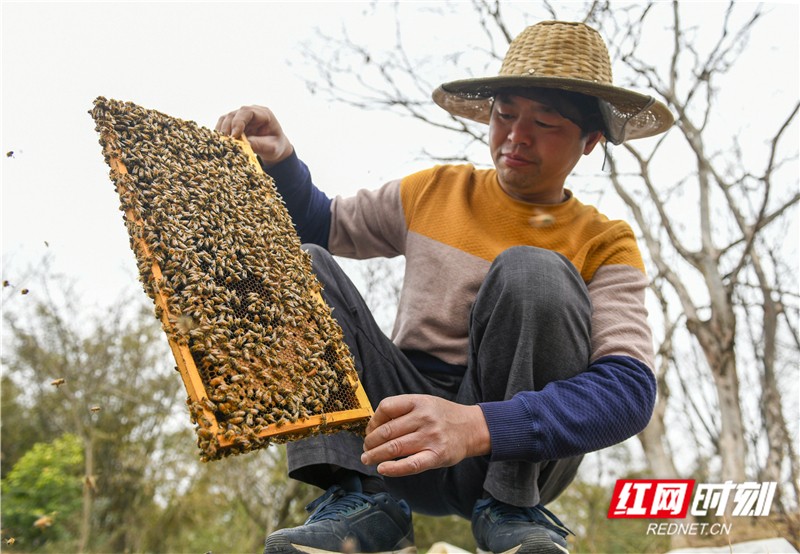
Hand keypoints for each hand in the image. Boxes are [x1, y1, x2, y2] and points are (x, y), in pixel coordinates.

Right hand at [215, 105, 293, 165]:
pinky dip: (219, 133)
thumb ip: (260, 145)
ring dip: (221, 131)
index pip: (247, 112)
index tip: (235, 136)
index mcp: (263, 114)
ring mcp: (241, 116)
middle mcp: (250, 112)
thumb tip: (245, 144)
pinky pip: (222, 125)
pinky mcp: (234, 123)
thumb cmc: (275, 146)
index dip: (238, 122)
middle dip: (228, 128)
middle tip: (226, 142)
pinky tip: (220, 143)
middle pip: (233, 114)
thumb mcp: (272, 148)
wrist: (273, 147)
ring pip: (225, 118)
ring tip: (222, 144)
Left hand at [360, 394, 490, 476]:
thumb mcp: (424, 402)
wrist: (473, 428)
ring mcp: (430, 438)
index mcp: (419, 401)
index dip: (373, 421)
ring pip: (394, 448)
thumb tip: (374, 426)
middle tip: (366, 448)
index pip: (386, 407)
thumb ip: (402, 410)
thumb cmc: (443, 416)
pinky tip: (382, 468)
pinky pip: (410, 465)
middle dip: (370, 442)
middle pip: (387, 431)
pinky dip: (393, 469)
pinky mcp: (436, 456)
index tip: (370, 430)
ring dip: (375, 455)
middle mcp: (424, 418)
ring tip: (367, 459)